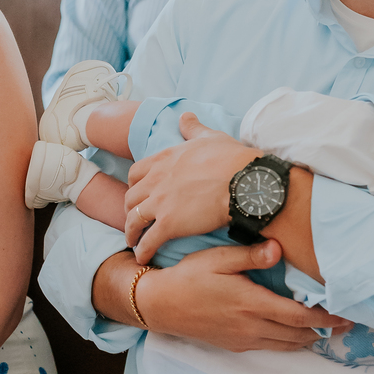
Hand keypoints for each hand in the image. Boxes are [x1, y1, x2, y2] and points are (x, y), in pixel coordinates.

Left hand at [125, 112, 257, 260]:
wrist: (244, 181)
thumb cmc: (232, 158)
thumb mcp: (210, 137)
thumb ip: (193, 128)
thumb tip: (185, 115)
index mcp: (164, 159)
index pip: (136, 173)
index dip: (135, 186)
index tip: (138, 195)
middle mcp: (156, 179)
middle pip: (130, 197)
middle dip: (129, 210)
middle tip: (134, 220)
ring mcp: (160, 202)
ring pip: (133, 220)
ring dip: (131, 232)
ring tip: (133, 242)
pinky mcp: (169, 224)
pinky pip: (148, 240)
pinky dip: (142, 249)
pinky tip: (142, 257)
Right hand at [134, 241, 350, 351]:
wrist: (160, 306)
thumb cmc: (188, 277)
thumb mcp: (217, 258)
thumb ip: (249, 255)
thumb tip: (278, 249)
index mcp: (251, 304)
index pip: (299, 316)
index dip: (326, 318)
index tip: (346, 315)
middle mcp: (251, 327)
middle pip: (298, 335)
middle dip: (324, 331)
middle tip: (346, 324)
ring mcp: (243, 340)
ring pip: (286, 345)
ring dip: (308, 339)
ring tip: (327, 330)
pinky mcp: (234, 346)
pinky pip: (270, 347)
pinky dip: (288, 342)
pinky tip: (294, 333)